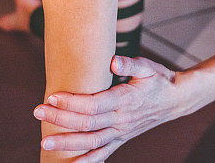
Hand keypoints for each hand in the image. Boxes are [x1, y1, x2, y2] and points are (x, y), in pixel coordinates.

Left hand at [33, 55, 185, 161]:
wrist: (177, 100)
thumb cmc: (159, 79)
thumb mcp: (148, 66)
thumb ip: (130, 63)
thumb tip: (113, 61)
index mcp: (126, 100)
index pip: (94, 105)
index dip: (72, 103)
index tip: (53, 96)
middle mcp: (122, 119)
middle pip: (87, 124)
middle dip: (60, 119)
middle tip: (37, 112)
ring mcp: (121, 132)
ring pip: (91, 142)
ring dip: (67, 143)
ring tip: (44, 142)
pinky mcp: (121, 138)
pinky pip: (103, 153)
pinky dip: (87, 161)